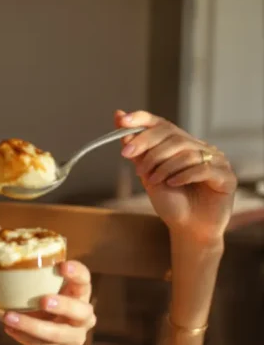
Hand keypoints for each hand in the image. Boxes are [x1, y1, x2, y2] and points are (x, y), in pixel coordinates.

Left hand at [1, 261, 95, 344]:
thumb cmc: (43, 313)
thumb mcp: (42, 295)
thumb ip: (35, 281)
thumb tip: (5, 262)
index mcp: (79, 296)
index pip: (85, 281)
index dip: (77, 273)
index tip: (62, 266)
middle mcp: (83, 318)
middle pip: (82, 311)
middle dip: (64, 305)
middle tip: (44, 300)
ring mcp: (74, 339)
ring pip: (58, 334)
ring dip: (31, 325)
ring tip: (8, 317)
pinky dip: (24, 338)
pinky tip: (10, 329)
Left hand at [115, 110, 236, 243]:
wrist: (187, 227)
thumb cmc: (170, 201)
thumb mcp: (148, 174)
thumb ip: (137, 150)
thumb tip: (119, 117)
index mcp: (179, 144)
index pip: (161, 123)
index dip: (142, 119)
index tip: (122, 121)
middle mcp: (199, 148)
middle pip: (172, 134)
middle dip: (147, 145)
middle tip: (130, 159)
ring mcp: (215, 160)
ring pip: (186, 152)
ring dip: (163, 166)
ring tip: (152, 181)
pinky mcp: (226, 176)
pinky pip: (202, 169)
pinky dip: (183, 175)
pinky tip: (172, 184)